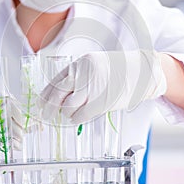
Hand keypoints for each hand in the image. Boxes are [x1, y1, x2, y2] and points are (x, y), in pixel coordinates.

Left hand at [39, 50, 166, 123]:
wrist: (142, 71)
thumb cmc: (119, 69)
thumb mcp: (95, 65)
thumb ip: (79, 76)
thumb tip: (62, 95)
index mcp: (81, 64)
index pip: (56, 81)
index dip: (45, 95)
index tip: (40, 104)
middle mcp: (84, 75)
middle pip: (58, 94)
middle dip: (49, 107)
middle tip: (46, 115)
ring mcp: (93, 88)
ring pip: (68, 106)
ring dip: (65, 113)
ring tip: (69, 114)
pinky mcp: (102, 102)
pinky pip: (81, 115)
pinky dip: (76, 119)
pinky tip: (77, 118)